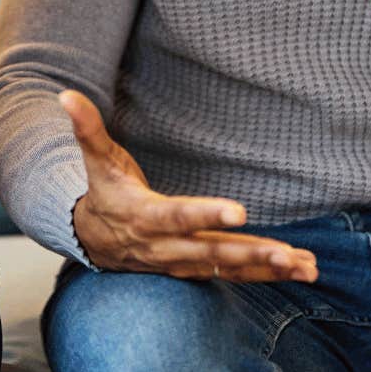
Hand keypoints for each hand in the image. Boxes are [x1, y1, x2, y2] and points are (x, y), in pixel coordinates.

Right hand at [60, 90, 317, 282]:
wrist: (93, 239)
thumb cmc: (103, 190)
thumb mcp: (96, 158)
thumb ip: (86, 128)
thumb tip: (65, 95)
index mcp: (145, 216)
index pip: (178, 216)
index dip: (206, 215)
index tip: (239, 212)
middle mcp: (165, 247)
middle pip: (211, 252)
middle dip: (250, 254)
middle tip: (287, 254)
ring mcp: (182, 262)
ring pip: (228, 268)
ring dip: (268, 269)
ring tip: (306, 266)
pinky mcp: (196, 269)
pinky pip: (235, 275)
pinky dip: (267, 275)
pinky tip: (302, 270)